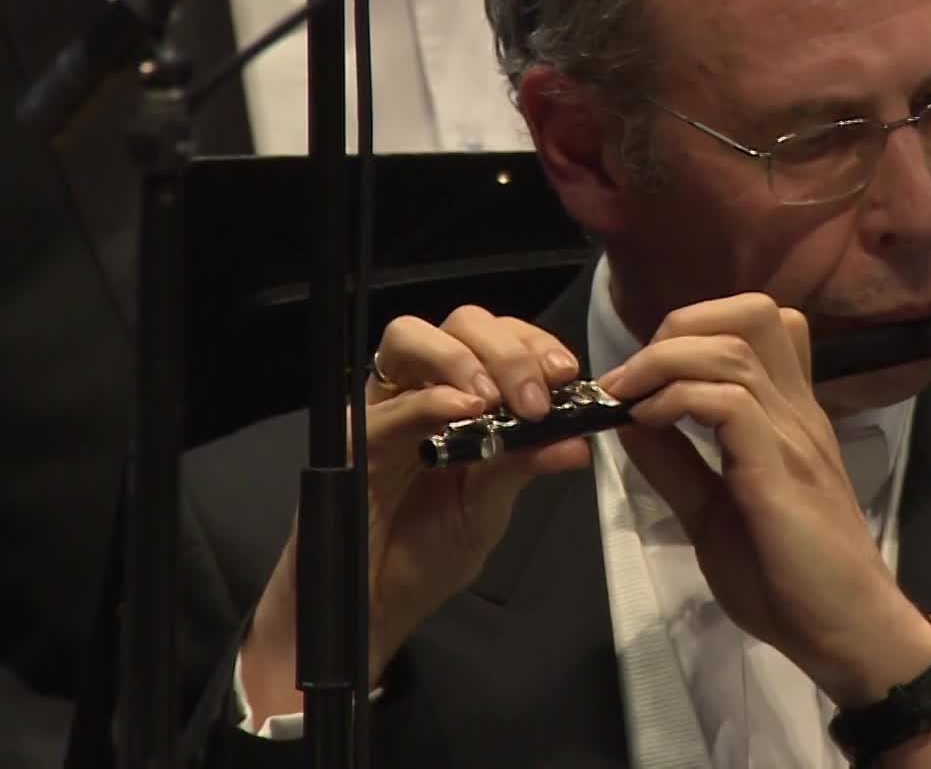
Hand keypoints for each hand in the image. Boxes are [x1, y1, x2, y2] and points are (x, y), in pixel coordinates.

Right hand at [239, 307, 588, 718]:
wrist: (378, 606)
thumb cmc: (429, 554)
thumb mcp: (491, 506)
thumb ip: (526, 465)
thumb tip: (580, 442)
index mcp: (462, 398)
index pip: (497, 339)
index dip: (532, 344)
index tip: (566, 373)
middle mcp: (421, 391)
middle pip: (459, 324)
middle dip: (506, 349)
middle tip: (535, 398)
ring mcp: (384, 410)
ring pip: (411, 338)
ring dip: (463, 359)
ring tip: (495, 400)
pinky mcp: (351, 441)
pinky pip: (387, 406)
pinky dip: (427, 400)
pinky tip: (462, 410)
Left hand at [605, 293, 930, 706]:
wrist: (844, 630)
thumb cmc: (788, 580)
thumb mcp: (711, 513)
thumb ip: (676, 465)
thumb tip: (630, 419)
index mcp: (787, 416)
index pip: (762, 326)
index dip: (697, 329)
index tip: (649, 374)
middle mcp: (796, 410)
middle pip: (752, 313)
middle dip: (680, 325)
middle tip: (636, 376)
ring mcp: (793, 433)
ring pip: (733, 347)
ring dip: (665, 360)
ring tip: (628, 398)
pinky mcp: (781, 468)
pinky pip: (729, 401)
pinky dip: (677, 398)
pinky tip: (650, 423)